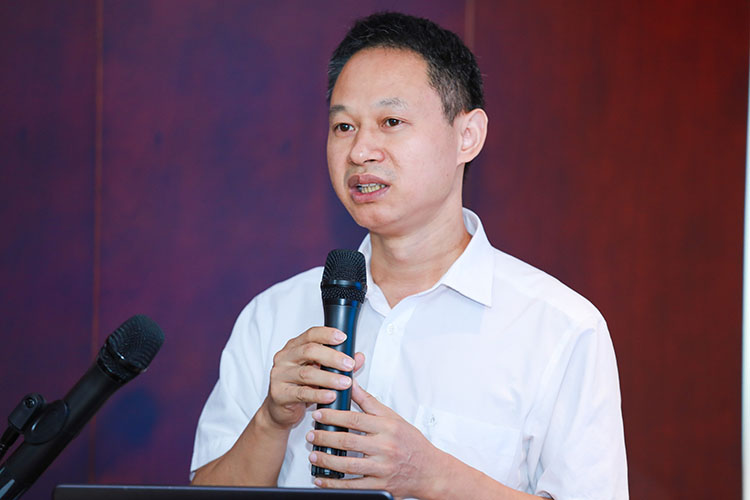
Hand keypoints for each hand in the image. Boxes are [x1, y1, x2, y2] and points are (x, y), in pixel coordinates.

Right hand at [262, 327, 364, 429]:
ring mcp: (279, 376)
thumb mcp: (320, 372)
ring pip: (307, 374)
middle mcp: (284, 358)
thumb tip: (359, 357)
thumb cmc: (300, 387)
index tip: (343, 338)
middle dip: (332, 357)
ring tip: (345, 383)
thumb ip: (339, 364)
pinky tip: (331, 395)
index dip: (327, 334)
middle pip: (309, 351)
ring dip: (329, 378)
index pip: (310, 334)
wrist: (280, 410)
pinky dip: (318, 394)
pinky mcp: (279, 394)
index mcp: (294, 348)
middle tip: (349, 364)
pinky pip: (301, 393)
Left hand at [306, 380, 444, 499]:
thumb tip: (352, 384)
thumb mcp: (393, 418)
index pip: (355, 419)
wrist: (430, 470)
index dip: (334, 416)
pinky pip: (353, 486)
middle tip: (312, 435)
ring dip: (327, 460)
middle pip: (348, 441)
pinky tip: (322, 479)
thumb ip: (369, 402)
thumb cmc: (411, 443)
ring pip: (348, 465)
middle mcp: (385, 447)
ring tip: (314, 455)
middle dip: (325, 438)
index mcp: (387, 428)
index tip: (319, 415)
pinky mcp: (380, 486)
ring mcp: (382, 468)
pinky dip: (335, 484)